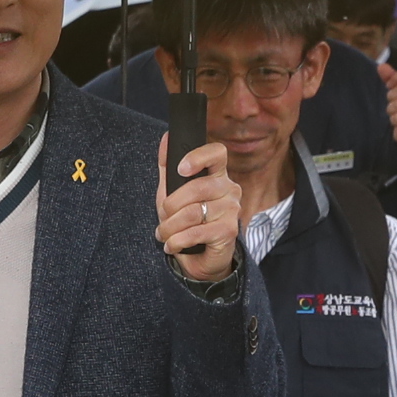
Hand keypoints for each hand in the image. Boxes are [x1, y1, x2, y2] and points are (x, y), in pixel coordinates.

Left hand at [154, 139, 238, 282]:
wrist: (199, 259)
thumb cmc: (186, 222)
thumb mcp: (172, 192)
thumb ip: (168, 166)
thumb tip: (166, 138)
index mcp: (217, 174)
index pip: (217, 153)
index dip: (198, 157)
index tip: (181, 169)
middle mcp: (229, 189)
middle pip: (197, 187)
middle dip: (171, 205)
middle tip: (164, 217)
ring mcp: (232, 210)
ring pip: (193, 212)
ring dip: (170, 227)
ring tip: (164, 234)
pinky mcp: (229, 231)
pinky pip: (196, 232)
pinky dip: (177, 241)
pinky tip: (172, 245)